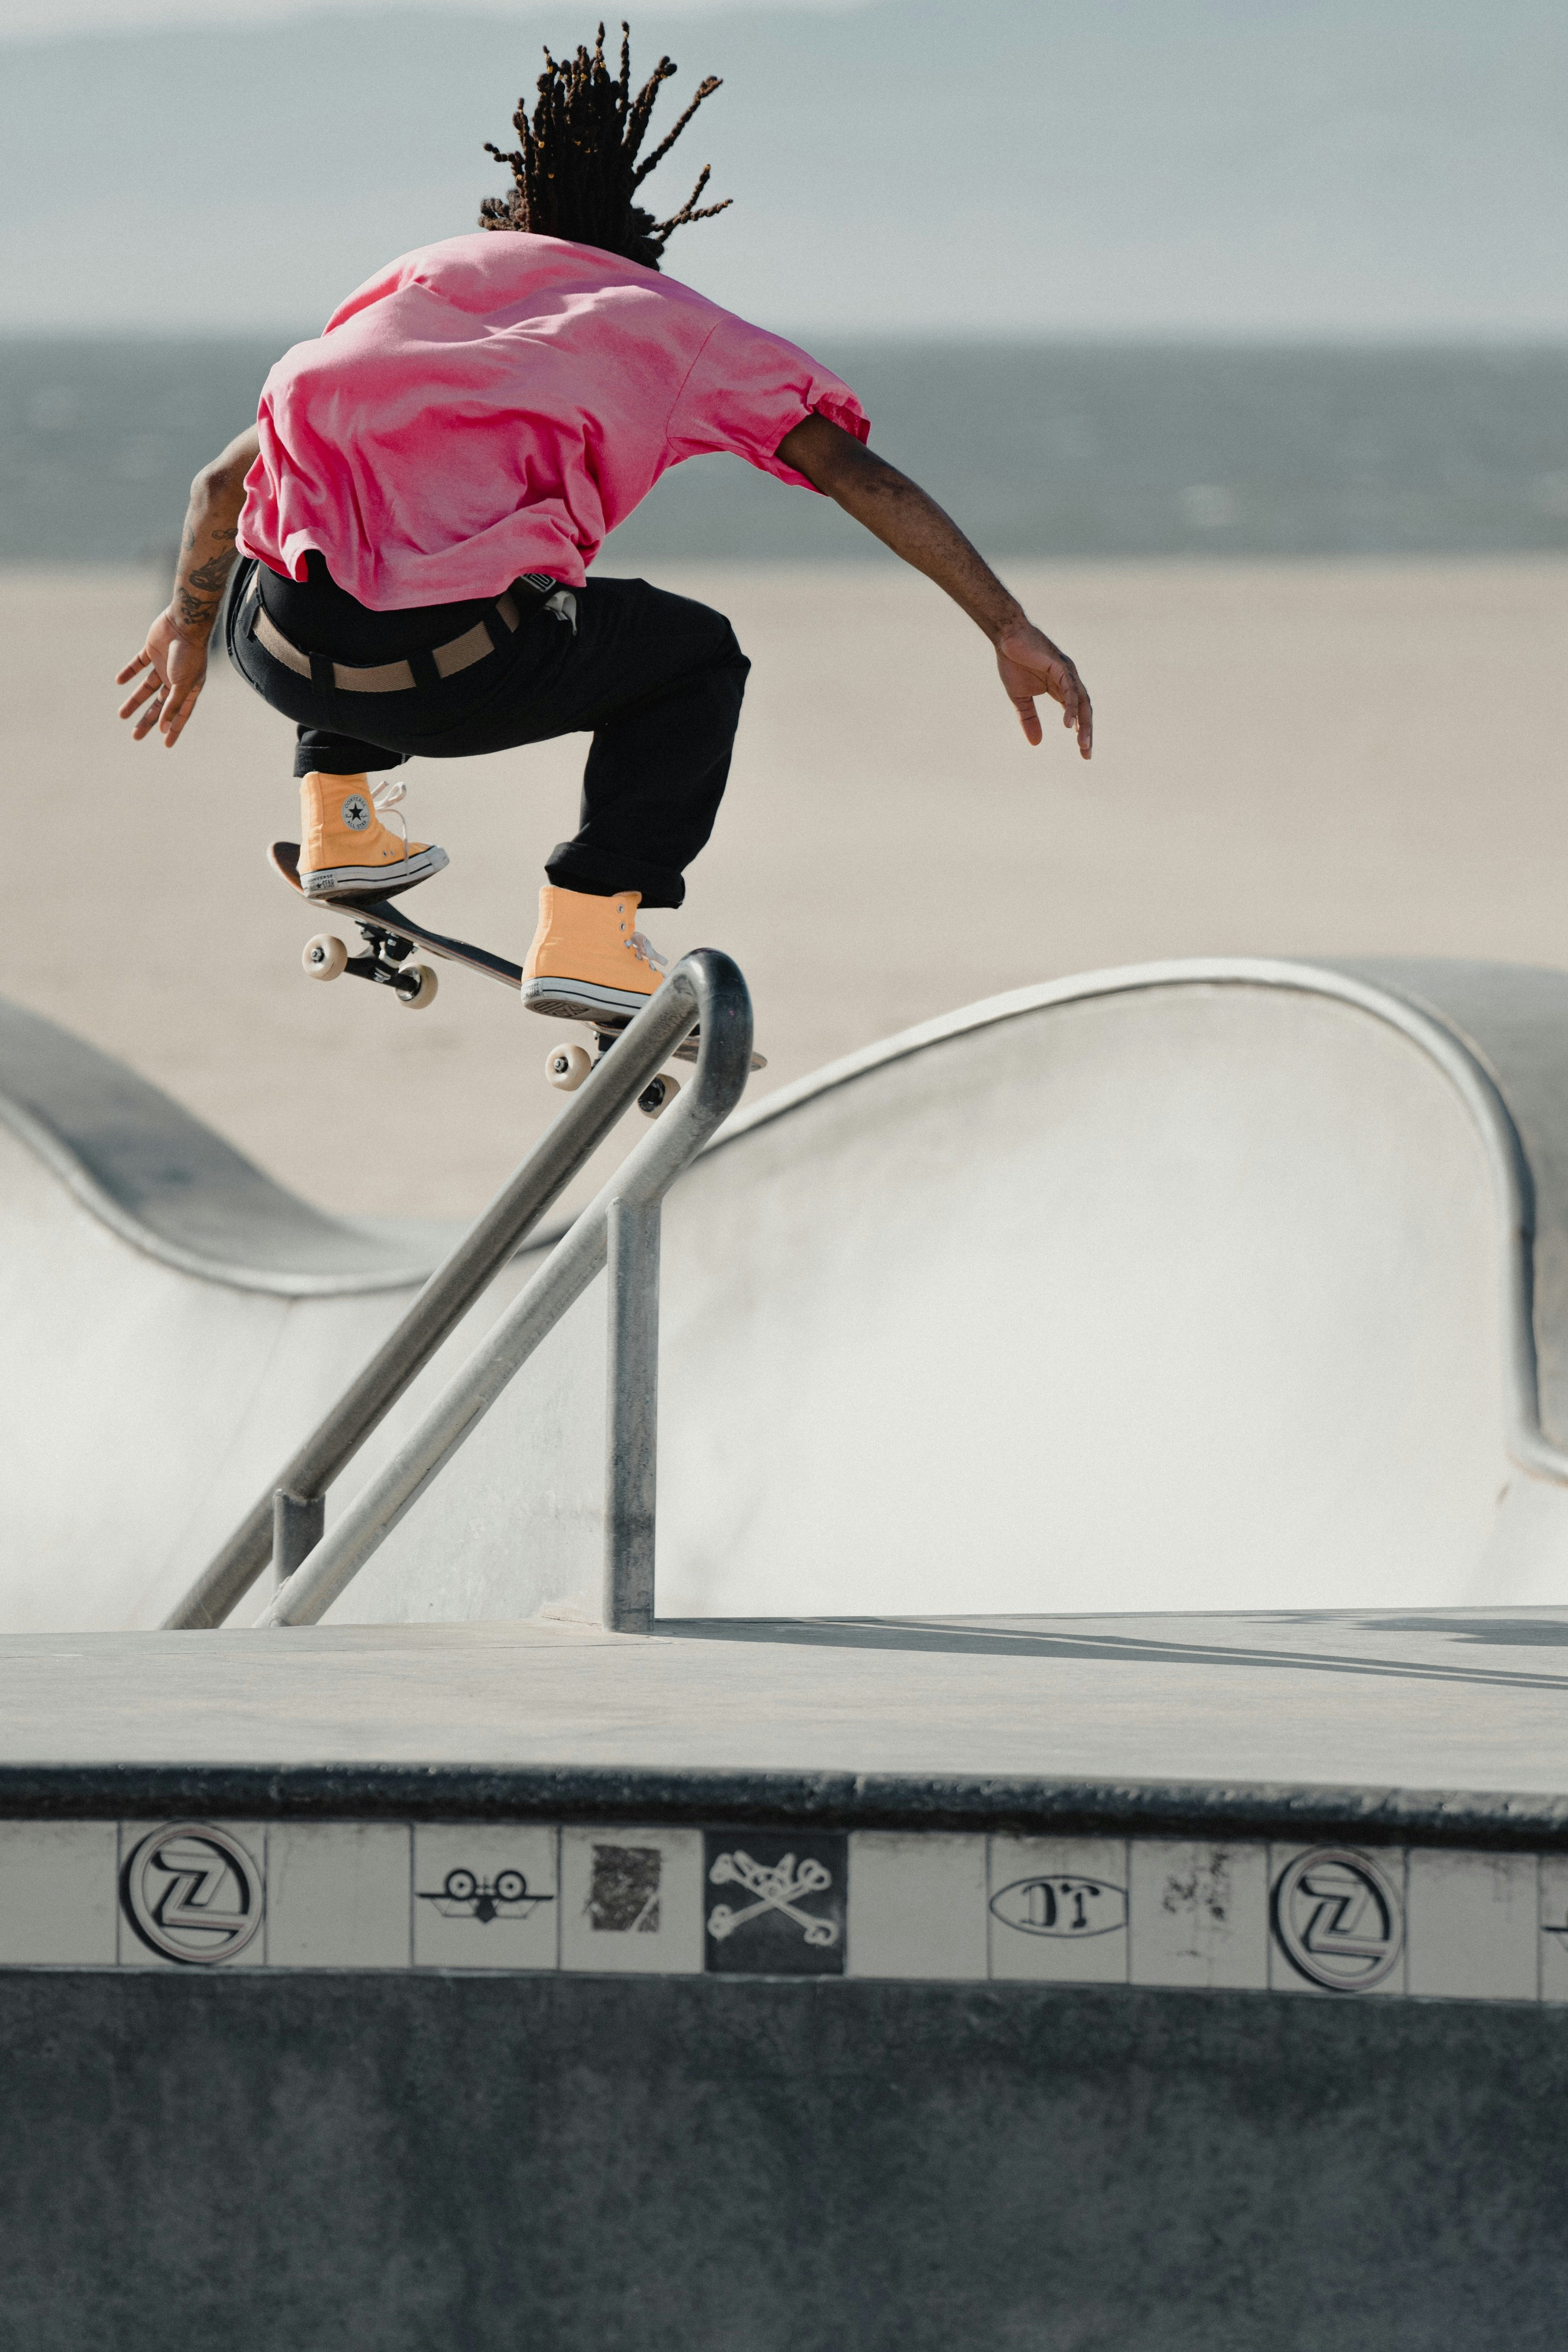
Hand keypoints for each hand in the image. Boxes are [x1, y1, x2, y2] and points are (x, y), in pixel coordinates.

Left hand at [115, 609, 209, 747]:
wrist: (184, 624)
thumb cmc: (188, 656)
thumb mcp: (182, 685)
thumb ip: (173, 706)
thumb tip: (163, 728)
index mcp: (188, 689)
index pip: (179, 714)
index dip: (173, 729)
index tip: (166, 745)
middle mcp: (176, 680)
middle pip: (159, 705)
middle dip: (148, 720)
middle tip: (136, 736)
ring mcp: (163, 666)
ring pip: (146, 688)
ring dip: (134, 701)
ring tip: (121, 715)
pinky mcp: (152, 651)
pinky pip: (138, 665)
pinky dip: (128, 672)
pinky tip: (119, 681)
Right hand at [996, 619, 1092, 758]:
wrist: (1006, 638)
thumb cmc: (1014, 663)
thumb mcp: (1021, 699)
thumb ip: (1029, 719)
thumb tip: (1036, 743)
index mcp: (1061, 689)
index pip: (1077, 714)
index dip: (1081, 732)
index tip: (1084, 753)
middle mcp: (1069, 681)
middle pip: (1084, 710)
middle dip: (1086, 732)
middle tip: (1086, 753)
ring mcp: (1066, 673)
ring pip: (1080, 702)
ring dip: (1083, 723)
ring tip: (1082, 743)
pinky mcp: (1060, 666)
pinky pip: (1069, 690)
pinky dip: (1070, 707)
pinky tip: (1069, 724)